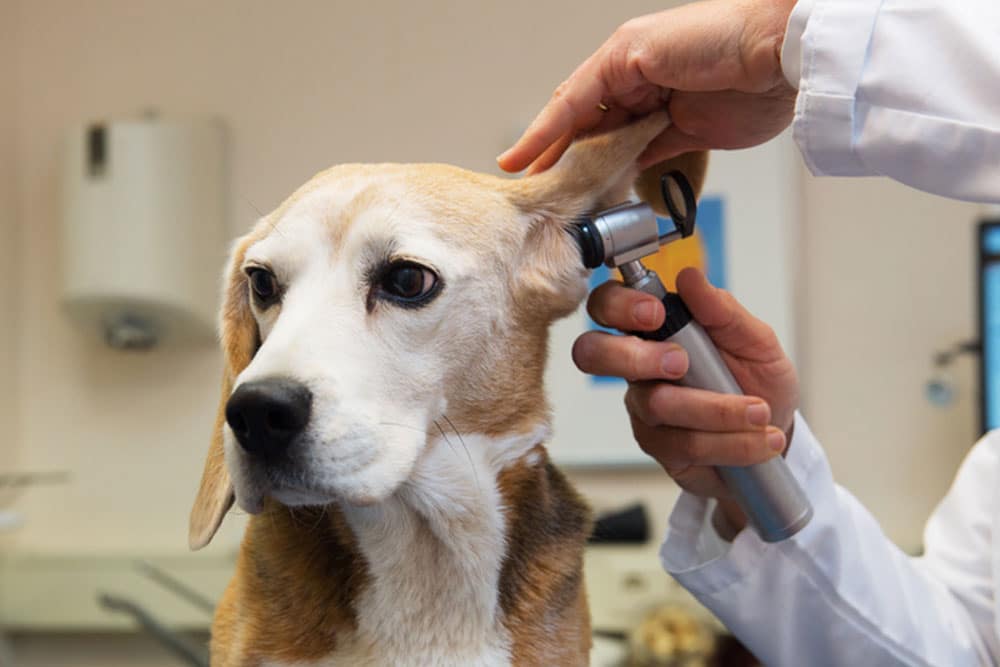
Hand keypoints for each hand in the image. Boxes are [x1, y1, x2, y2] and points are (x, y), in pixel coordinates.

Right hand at [498, 0, 797, 173]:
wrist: (779, 53)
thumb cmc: (715, 35)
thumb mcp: (638, 50)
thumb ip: (598, 87)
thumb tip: (575, 125)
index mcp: (619, 60)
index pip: (569, 104)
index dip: (540, 135)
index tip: (514, 163)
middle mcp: (635, 85)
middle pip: (586, 129)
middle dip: (559, 158)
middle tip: (535, 190)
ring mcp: (658, 113)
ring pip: (611, 148)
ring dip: (588, 171)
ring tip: (563, 198)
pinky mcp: (684, 136)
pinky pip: (642, 159)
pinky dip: (622, 175)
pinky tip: (602, 191)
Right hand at [572, 268, 798, 532]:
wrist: (776, 433)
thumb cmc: (759, 381)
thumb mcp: (756, 341)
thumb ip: (723, 311)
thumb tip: (690, 276)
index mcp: (656, 329)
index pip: (607, 306)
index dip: (617, 306)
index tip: (654, 313)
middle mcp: (639, 367)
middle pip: (591, 354)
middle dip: (634, 356)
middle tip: (680, 363)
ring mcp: (644, 408)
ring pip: (655, 404)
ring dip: (716, 409)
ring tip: (759, 413)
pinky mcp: (659, 447)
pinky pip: (684, 443)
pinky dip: (730, 442)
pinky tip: (759, 440)